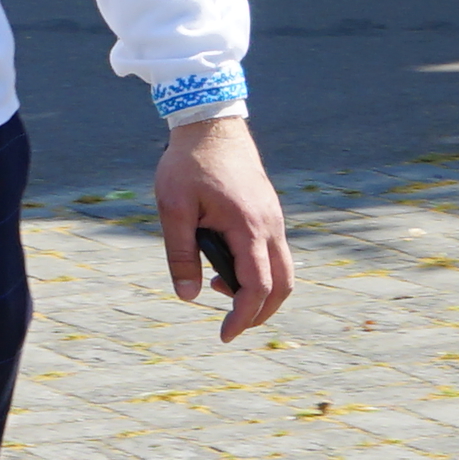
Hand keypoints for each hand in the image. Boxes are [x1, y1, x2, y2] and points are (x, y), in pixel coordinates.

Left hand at [155, 114, 290, 340]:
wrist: (211, 124)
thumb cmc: (188, 164)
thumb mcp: (173, 209)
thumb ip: (180, 254)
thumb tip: (188, 296)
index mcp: (248, 226)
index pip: (256, 286)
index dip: (243, 316)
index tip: (224, 335)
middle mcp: (270, 225)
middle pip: (284, 285)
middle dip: (261, 313)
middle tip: (231, 326)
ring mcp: (274, 218)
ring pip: (285, 270)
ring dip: (262, 292)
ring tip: (220, 288)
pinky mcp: (270, 212)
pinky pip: (276, 253)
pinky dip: (261, 272)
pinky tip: (227, 266)